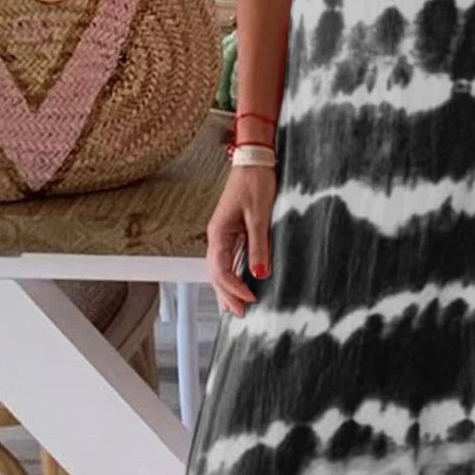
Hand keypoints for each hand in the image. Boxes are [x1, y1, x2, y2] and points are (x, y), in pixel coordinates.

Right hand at [206, 165, 274, 316]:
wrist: (254, 161)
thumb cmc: (255, 182)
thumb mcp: (259, 215)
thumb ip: (258, 245)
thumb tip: (259, 274)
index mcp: (219, 233)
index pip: (220, 269)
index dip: (233, 287)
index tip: (250, 298)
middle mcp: (216, 236)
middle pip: (215, 273)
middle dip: (226, 295)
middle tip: (240, 314)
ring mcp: (222, 235)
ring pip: (219, 269)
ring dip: (226, 289)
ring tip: (235, 308)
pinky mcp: (232, 232)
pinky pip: (228, 260)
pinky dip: (231, 276)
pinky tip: (238, 285)